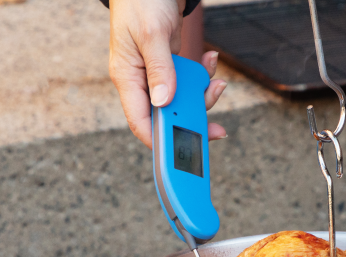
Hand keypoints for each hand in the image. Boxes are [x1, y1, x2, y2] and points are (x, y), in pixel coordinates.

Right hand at [108, 0, 227, 147]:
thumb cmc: (142, 1)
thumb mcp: (152, 36)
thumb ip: (160, 70)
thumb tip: (164, 102)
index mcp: (127, 77)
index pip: (140, 121)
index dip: (160, 141)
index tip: (182, 152)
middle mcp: (141, 80)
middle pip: (167, 115)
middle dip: (193, 118)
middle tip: (216, 126)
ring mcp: (156, 73)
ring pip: (182, 99)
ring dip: (203, 93)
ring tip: (217, 80)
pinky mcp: (170, 65)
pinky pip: (189, 80)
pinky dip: (203, 74)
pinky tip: (211, 60)